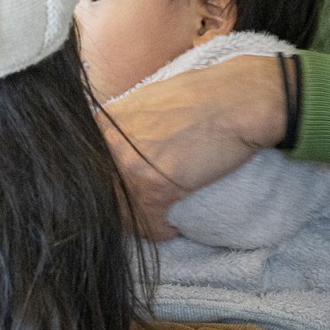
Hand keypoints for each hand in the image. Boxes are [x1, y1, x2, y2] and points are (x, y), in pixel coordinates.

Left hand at [99, 55, 287, 239]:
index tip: (119, 193)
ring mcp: (127, 165)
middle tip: (141, 210)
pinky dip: (161, 231)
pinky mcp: (153, 186)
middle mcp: (107, 143)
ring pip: (119, 212)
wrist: (240, 100)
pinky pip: (147, 224)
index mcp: (103, 122)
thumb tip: (112, 149)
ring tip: (157, 219)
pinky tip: (172, 227)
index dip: (104, 185)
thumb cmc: (201, 97)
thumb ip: (123, 126)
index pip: (88, 169)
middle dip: (119, 206)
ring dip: (139, 221)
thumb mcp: (146, 101)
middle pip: (99, 192)